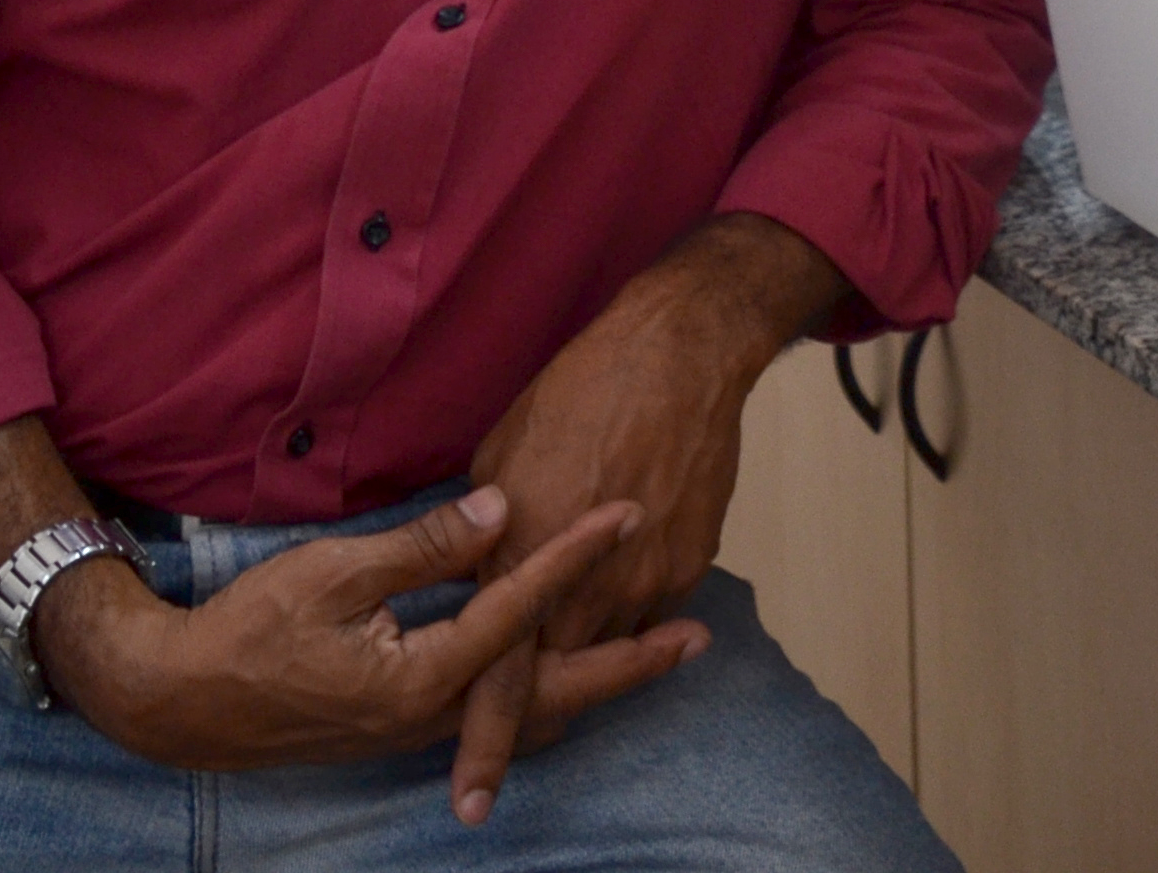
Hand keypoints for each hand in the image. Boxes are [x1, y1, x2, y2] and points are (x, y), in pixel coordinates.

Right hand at [34, 483, 705, 772]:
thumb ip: (422, 547)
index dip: (578, 554)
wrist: (177, 703)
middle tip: (697, 634)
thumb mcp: (331, 574)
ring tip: (656, 652)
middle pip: (556, 691)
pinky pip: (497, 716)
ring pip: (531, 713)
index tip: (628, 509)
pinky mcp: (403, 727)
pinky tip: (568, 670)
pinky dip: (546, 694)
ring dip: (596, 682)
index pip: (524, 606)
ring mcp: (420, 729)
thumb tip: (500, 509)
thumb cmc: (246, 631)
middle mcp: (434, 714)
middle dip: (629, 662)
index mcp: (423, 674)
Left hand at [451, 216, 840, 819]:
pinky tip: (615, 561)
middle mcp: (591, 587)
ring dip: (580, 648)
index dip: (484, 747)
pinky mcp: (688, 564)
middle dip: (533, 713)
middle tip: (504, 742)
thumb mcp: (499, 457)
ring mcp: (647, 581)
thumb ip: (482, 534)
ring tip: (567, 619)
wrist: (681, 355)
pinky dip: (625, 603)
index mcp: (526, 560)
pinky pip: (648, 609)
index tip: (469, 802)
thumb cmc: (577, 393)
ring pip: (605, 649)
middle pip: (559, 680)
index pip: (501, 682)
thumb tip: (472, 573)